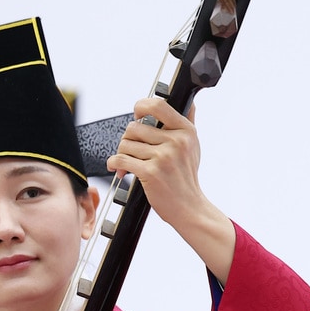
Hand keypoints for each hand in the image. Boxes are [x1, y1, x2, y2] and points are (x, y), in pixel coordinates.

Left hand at [108, 97, 234, 281]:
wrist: (189, 208)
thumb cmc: (187, 178)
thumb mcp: (193, 147)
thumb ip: (188, 123)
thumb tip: (189, 102)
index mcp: (186, 131)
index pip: (157, 105)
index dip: (141, 107)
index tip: (138, 116)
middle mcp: (176, 142)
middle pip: (134, 127)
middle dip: (128, 140)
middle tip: (132, 150)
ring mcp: (163, 157)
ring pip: (126, 144)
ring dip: (122, 154)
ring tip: (129, 163)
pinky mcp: (151, 172)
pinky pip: (121, 160)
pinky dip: (115, 165)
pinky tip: (119, 169)